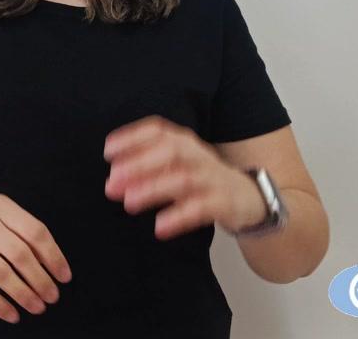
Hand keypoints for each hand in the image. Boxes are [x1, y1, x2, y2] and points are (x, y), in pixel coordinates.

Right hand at [0, 193, 71, 324]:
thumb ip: (22, 229)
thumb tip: (52, 261)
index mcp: (1, 207)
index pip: (35, 231)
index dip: (53, 256)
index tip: (64, 277)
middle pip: (20, 254)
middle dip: (41, 279)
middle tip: (53, 297)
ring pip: (1, 273)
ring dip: (23, 294)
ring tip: (38, 307)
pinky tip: (12, 315)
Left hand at [104, 115, 264, 239]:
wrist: (249, 196)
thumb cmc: (202, 178)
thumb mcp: (178, 164)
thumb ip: (147, 167)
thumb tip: (112, 179)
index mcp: (184, 141)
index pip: (158, 130)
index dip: (133, 137)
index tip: (108, 151)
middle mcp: (197, 155)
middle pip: (170, 151)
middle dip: (138, 164)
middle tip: (112, 181)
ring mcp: (212, 177)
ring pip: (183, 178)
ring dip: (153, 189)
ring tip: (129, 202)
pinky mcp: (224, 202)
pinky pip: (201, 207)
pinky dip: (179, 216)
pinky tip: (160, 227)